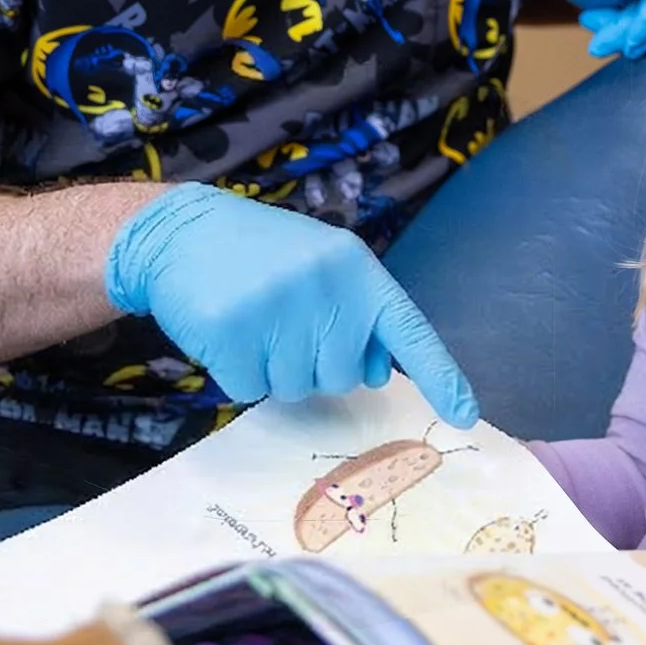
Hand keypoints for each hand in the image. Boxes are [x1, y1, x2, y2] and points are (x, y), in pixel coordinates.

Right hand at [105, 184, 478, 426]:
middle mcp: (324, 287)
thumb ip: (356, 314)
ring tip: (254, 321)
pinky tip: (227, 331)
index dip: (440, 374)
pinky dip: (237, 372)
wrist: (180, 230)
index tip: (465, 413)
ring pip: (295, 389)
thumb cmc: (260, 255)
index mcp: (355, 269)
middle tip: (284, 323)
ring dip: (273, 369)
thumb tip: (379, 373)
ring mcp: (277, 309)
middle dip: (314, 364)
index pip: (408, 329)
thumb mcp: (320, 267)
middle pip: (343, 377)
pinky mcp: (231, 332)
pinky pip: (249, 389)